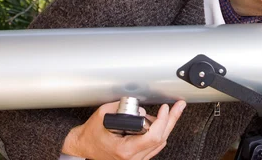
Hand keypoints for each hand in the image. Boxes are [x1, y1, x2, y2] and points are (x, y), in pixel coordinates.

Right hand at [62, 100, 185, 159]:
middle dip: (172, 120)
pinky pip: (154, 146)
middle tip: (179, 106)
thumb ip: (122, 108)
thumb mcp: (103, 115)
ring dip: (165, 126)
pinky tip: (159, 121)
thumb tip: (140, 108)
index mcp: (125, 149)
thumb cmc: (91, 134)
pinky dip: (158, 132)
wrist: (83, 147)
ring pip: (159, 143)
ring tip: (167, 111)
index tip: (166, 108)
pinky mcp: (137, 158)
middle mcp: (133, 158)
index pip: (154, 137)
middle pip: (161, 139)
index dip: (164, 121)